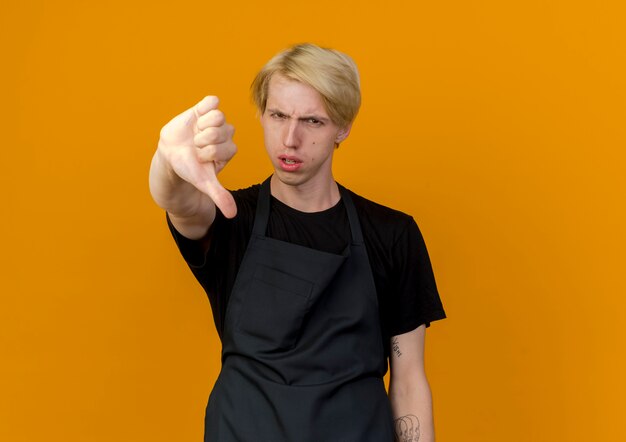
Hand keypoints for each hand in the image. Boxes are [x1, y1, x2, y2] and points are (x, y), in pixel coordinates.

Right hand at [158, 96, 236, 217]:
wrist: (171, 155)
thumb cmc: (189, 169)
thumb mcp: (204, 183)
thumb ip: (220, 196)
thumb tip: (232, 215)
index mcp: (229, 149)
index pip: (224, 146)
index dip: (207, 152)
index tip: (200, 158)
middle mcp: (226, 134)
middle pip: (220, 130)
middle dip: (202, 140)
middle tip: (195, 146)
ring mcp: (216, 121)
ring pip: (217, 115)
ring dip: (200, 126)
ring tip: (194, 134)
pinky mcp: (205, 108)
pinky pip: (212, 101)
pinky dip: (202, 110)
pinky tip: (196, 119)